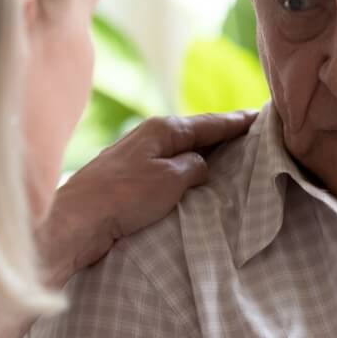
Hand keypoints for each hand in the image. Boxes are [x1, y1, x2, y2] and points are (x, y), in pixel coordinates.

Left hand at [38, 111, 256, 285]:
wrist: (76, 221)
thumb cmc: (123, 197)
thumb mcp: (170, 179)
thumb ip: (193, 167)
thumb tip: (200, 164)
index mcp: (161, 129)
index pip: (209, 122)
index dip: (236, 121)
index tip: (260, 116)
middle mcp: (148, 138)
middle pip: (194, 134)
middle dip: (222, 136)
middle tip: (253, 136)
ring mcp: (136, 159)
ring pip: (179, 153)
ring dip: (203, 156)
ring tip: (230, 159)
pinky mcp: (127, 182)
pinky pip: (167, 171)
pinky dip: (185, 173)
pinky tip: (194, 182)